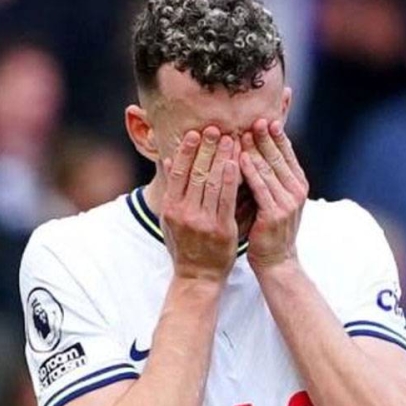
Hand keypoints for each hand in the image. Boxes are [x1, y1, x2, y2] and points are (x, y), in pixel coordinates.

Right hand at [161, 127, 239, 281]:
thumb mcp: (170, 221)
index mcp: (170, 208)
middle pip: (196, 173)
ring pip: (212, 182)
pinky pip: (227, 198)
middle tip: (215, 128)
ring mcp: (202, 221)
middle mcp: (184, 212)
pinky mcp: (221, 229)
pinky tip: (236, 162)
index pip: (178, 172)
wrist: (197, 277)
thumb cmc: (184, 247)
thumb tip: (168, 161)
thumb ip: (171, 192)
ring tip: (230, 139)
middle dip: (206, 148)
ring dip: (222, 157)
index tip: (194, 132)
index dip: (186, 150)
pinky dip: (230, 178)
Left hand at [240, 119, 308, 270]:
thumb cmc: (270, 229)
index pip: (286, 152)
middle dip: (265, 136)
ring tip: (241, 132)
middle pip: (278, 156)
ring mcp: (288, 202)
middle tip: (253, 118)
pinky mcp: (274, 213)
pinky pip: (260, 187)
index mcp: (298, 183)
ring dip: (255, 149)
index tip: (264, 116)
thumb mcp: (275, 198)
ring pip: (268, 169)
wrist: (276, 261)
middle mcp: (297, 190)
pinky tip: (238, 159)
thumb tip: (255, 150)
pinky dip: (249, 171)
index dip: (276, 134)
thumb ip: (269, 176)